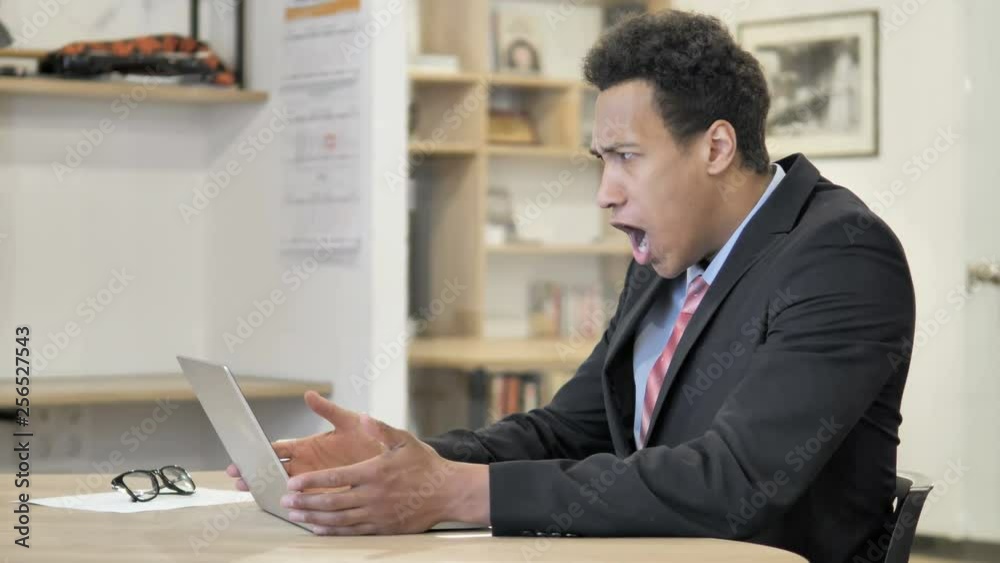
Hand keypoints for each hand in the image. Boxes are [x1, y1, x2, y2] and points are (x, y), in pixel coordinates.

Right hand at [226, 391, 385, 490]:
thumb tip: (309, 394)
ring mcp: (315, 480)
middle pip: (274, 468)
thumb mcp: (349, 421)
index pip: (278, 448)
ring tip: (249, 490)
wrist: (390, 457)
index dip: (261, 450)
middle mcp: (308, 464)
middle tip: (237, 475)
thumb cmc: (369, 436)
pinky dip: (290, 502)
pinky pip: (304, 500)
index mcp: (309, 445)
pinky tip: (278, 506)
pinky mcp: (326, 493)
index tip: (244, 452)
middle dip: (255, 470)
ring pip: (284, 485)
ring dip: (266, 487)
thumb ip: (328, 410)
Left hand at [279, 414, 490, 534]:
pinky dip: (332, 531)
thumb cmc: (425, 464)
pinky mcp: (382, 527)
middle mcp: (372, 495)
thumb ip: (381, 429)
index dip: (310, 481)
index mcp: (374, 472)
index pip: (335, 478)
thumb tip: (363, 418)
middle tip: (286, 501)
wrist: (447, 492)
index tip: (292, 483)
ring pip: (338, 519)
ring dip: (313, 517)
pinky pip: (351, 531)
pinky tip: (318, 529)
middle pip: (331, 501)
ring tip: (295, 515)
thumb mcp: (404, 440)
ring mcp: (377, 514)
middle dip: (305, 501)